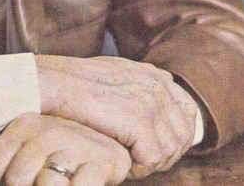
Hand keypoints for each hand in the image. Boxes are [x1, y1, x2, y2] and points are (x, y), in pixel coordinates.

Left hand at [0, 113, 131, 185]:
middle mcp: (51, 130)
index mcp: (26, 124)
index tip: (6, 182)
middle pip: (17, 178)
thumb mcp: (24, 158)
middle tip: (35, 185)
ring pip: (46, 184)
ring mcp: (77, 145)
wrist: (105, 150)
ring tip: (57, 183)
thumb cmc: (55, 158)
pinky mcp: (103, 163)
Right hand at [37, 55, 197, 178]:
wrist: (55, 83)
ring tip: (129, 162)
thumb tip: (157, 94)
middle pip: (184, 135)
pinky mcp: (140, 121)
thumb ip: (140, 83)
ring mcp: (151, 102)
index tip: (154, 148)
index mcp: (155, 75)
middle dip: (165, 154)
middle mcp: (158, 86)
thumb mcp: (115, 74)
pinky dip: (138, 168)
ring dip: (150, 163)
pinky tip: (122, 164)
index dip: (175, 136)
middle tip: (140, 162)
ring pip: (170, 150)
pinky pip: (152, 159)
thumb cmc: (76, 84)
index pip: (188, 112)